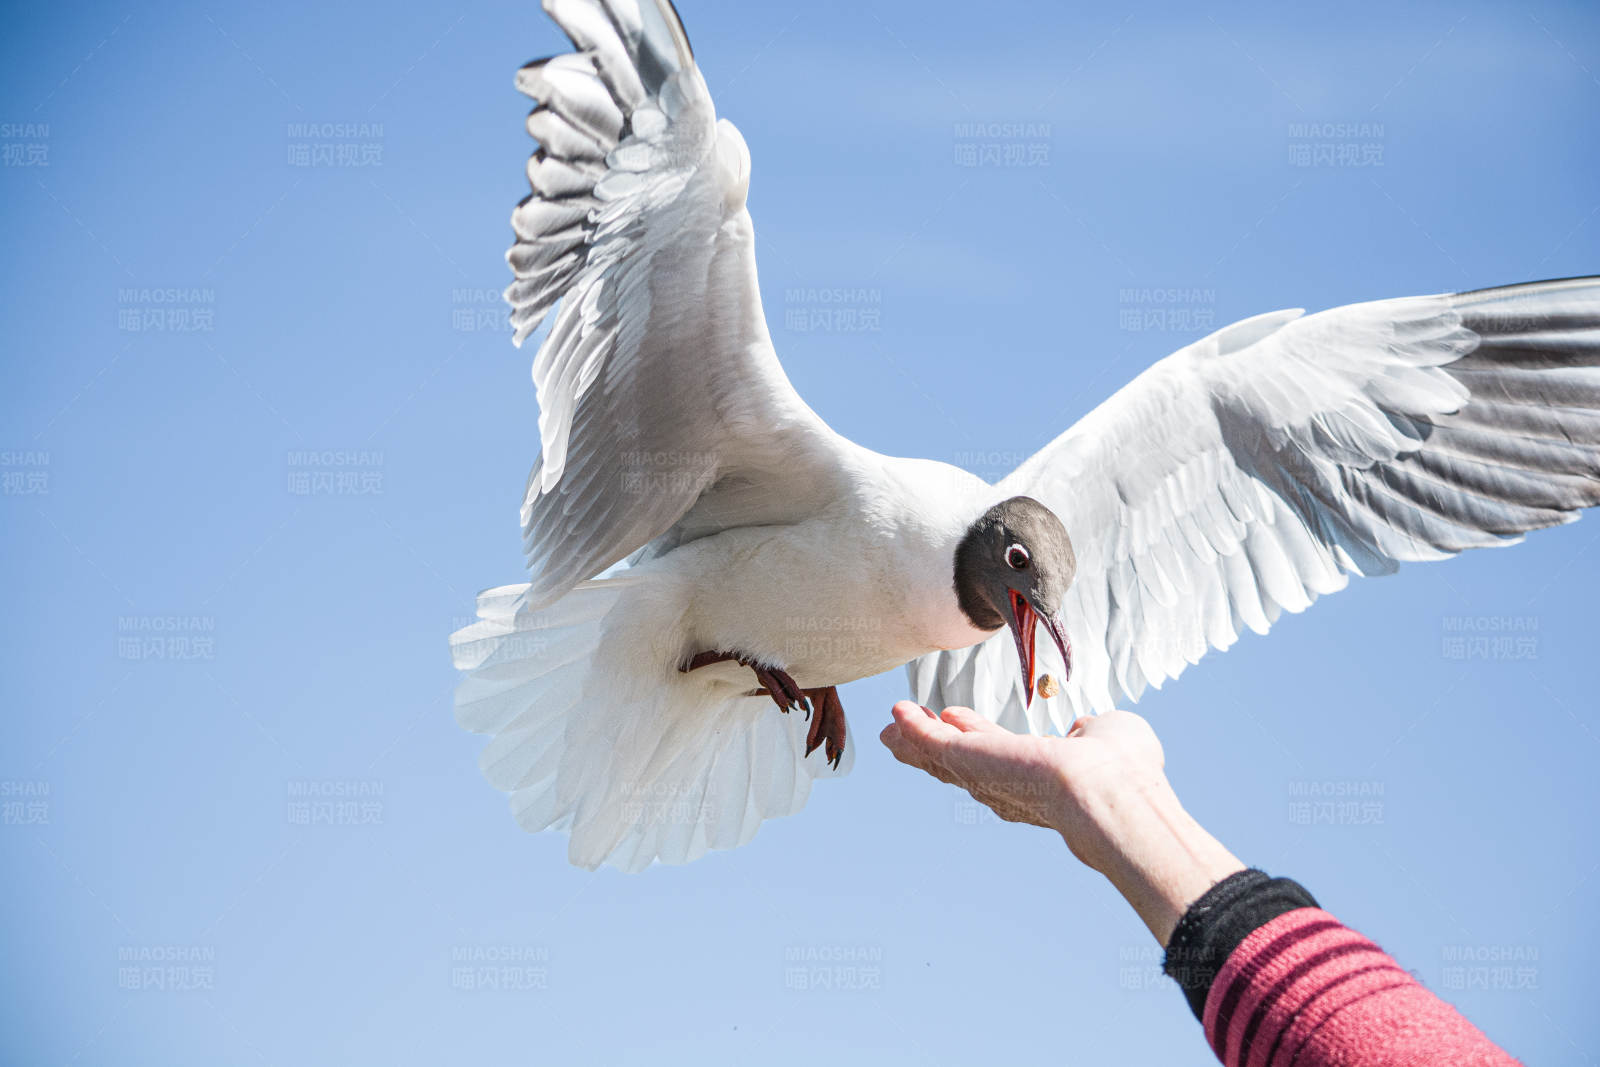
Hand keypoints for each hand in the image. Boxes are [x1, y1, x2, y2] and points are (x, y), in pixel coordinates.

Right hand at [880, 702, 1243, 944]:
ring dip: (917, 741)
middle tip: (902, 735)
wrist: (1114, 794)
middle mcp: (1011, 787)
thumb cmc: (1128, 772)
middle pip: (962, 766)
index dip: (978, 739)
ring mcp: (991, 778)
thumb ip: (1096, 731)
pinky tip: (897, 713)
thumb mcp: (1113, 734)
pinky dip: (916, 729)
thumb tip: (1088, 727)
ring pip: (945, 759)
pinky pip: (936, 745)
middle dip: (932, 749)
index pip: (1002, 759)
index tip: (957, 720)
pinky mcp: (973, 764)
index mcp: (1043, 780)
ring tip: (891, 729)